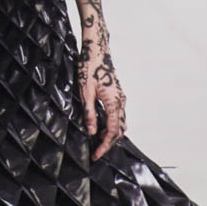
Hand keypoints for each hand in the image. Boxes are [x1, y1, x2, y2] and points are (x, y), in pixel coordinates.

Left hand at [75, 0, 126, 159]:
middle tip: (96, 152)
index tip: (96, 155)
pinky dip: (112, 124)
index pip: (112, 131)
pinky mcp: (118, 94)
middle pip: (120, 129)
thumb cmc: (89, 68)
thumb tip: (91, 131)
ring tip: (97, 142)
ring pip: (121, 122)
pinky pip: (119, 114)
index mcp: (114, 102)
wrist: (97, 50)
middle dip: (109, 142)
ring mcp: (121, 97)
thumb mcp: (85, 92)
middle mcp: (121, 101)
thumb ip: (89, 112)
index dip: (104, 145)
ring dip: (111, 134)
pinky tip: (100, 127)